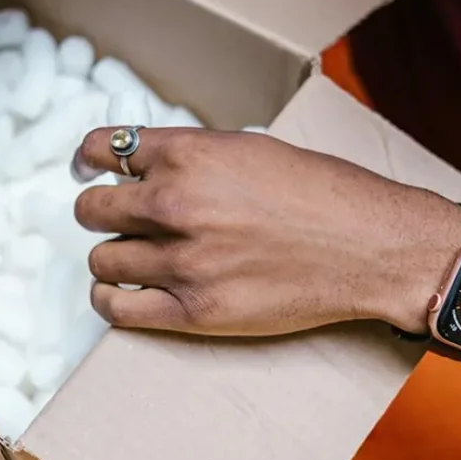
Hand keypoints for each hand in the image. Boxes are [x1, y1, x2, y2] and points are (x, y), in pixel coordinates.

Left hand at [71, 128, 460, 336]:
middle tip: (116, 218)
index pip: (102, 150)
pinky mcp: (194, 310)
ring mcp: (182, 261)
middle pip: (92, 209)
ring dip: (110, 257)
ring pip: (101, 260)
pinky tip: (123, 293)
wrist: (370, 245)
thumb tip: (144, 165)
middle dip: (99, 212)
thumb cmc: (323, 192)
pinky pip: (118, 308)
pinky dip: (112, 300)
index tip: (90, 169)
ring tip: (131, 257)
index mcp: (189, 154)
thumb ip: (193, 156)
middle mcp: (176, 203)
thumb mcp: (251, 149)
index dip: (90, 160)